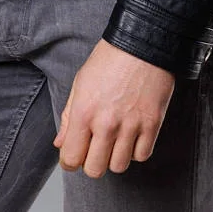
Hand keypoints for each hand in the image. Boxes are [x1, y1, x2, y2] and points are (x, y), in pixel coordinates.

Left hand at [53, 38, 175, 176]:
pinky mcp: (152, 124)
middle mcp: (106, 123)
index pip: (71, 158)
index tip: (75, 156)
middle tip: (95, 147)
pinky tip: (132, 134)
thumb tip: (60, 144)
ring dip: (115, 156)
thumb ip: (68, 116)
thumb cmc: (109, 58)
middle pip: (94, 169)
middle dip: (92, 162)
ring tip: (116, 138)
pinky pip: (141, 156)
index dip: (70, 161)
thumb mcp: (81, 82)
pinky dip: (136, 150)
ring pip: (119, 166)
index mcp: (84, 111)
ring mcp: (131, 125)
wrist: (142, 42)